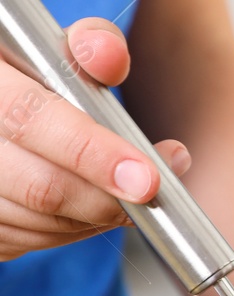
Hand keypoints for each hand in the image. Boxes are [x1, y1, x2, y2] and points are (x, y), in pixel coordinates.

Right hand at [0, 19, 188, 260]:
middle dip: (107, 199)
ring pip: (41, 222)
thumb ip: (89, 49)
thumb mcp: (51, 50)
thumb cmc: (29, 78)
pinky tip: (88, 202)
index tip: (146, 180)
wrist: (2, 111)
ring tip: (123, 188)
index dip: (93, 154)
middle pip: (41, 188)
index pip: (30, 121)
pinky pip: (33, 241)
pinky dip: (74, 229)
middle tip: (150, 191)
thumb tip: (109, 57)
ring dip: (96, 216)